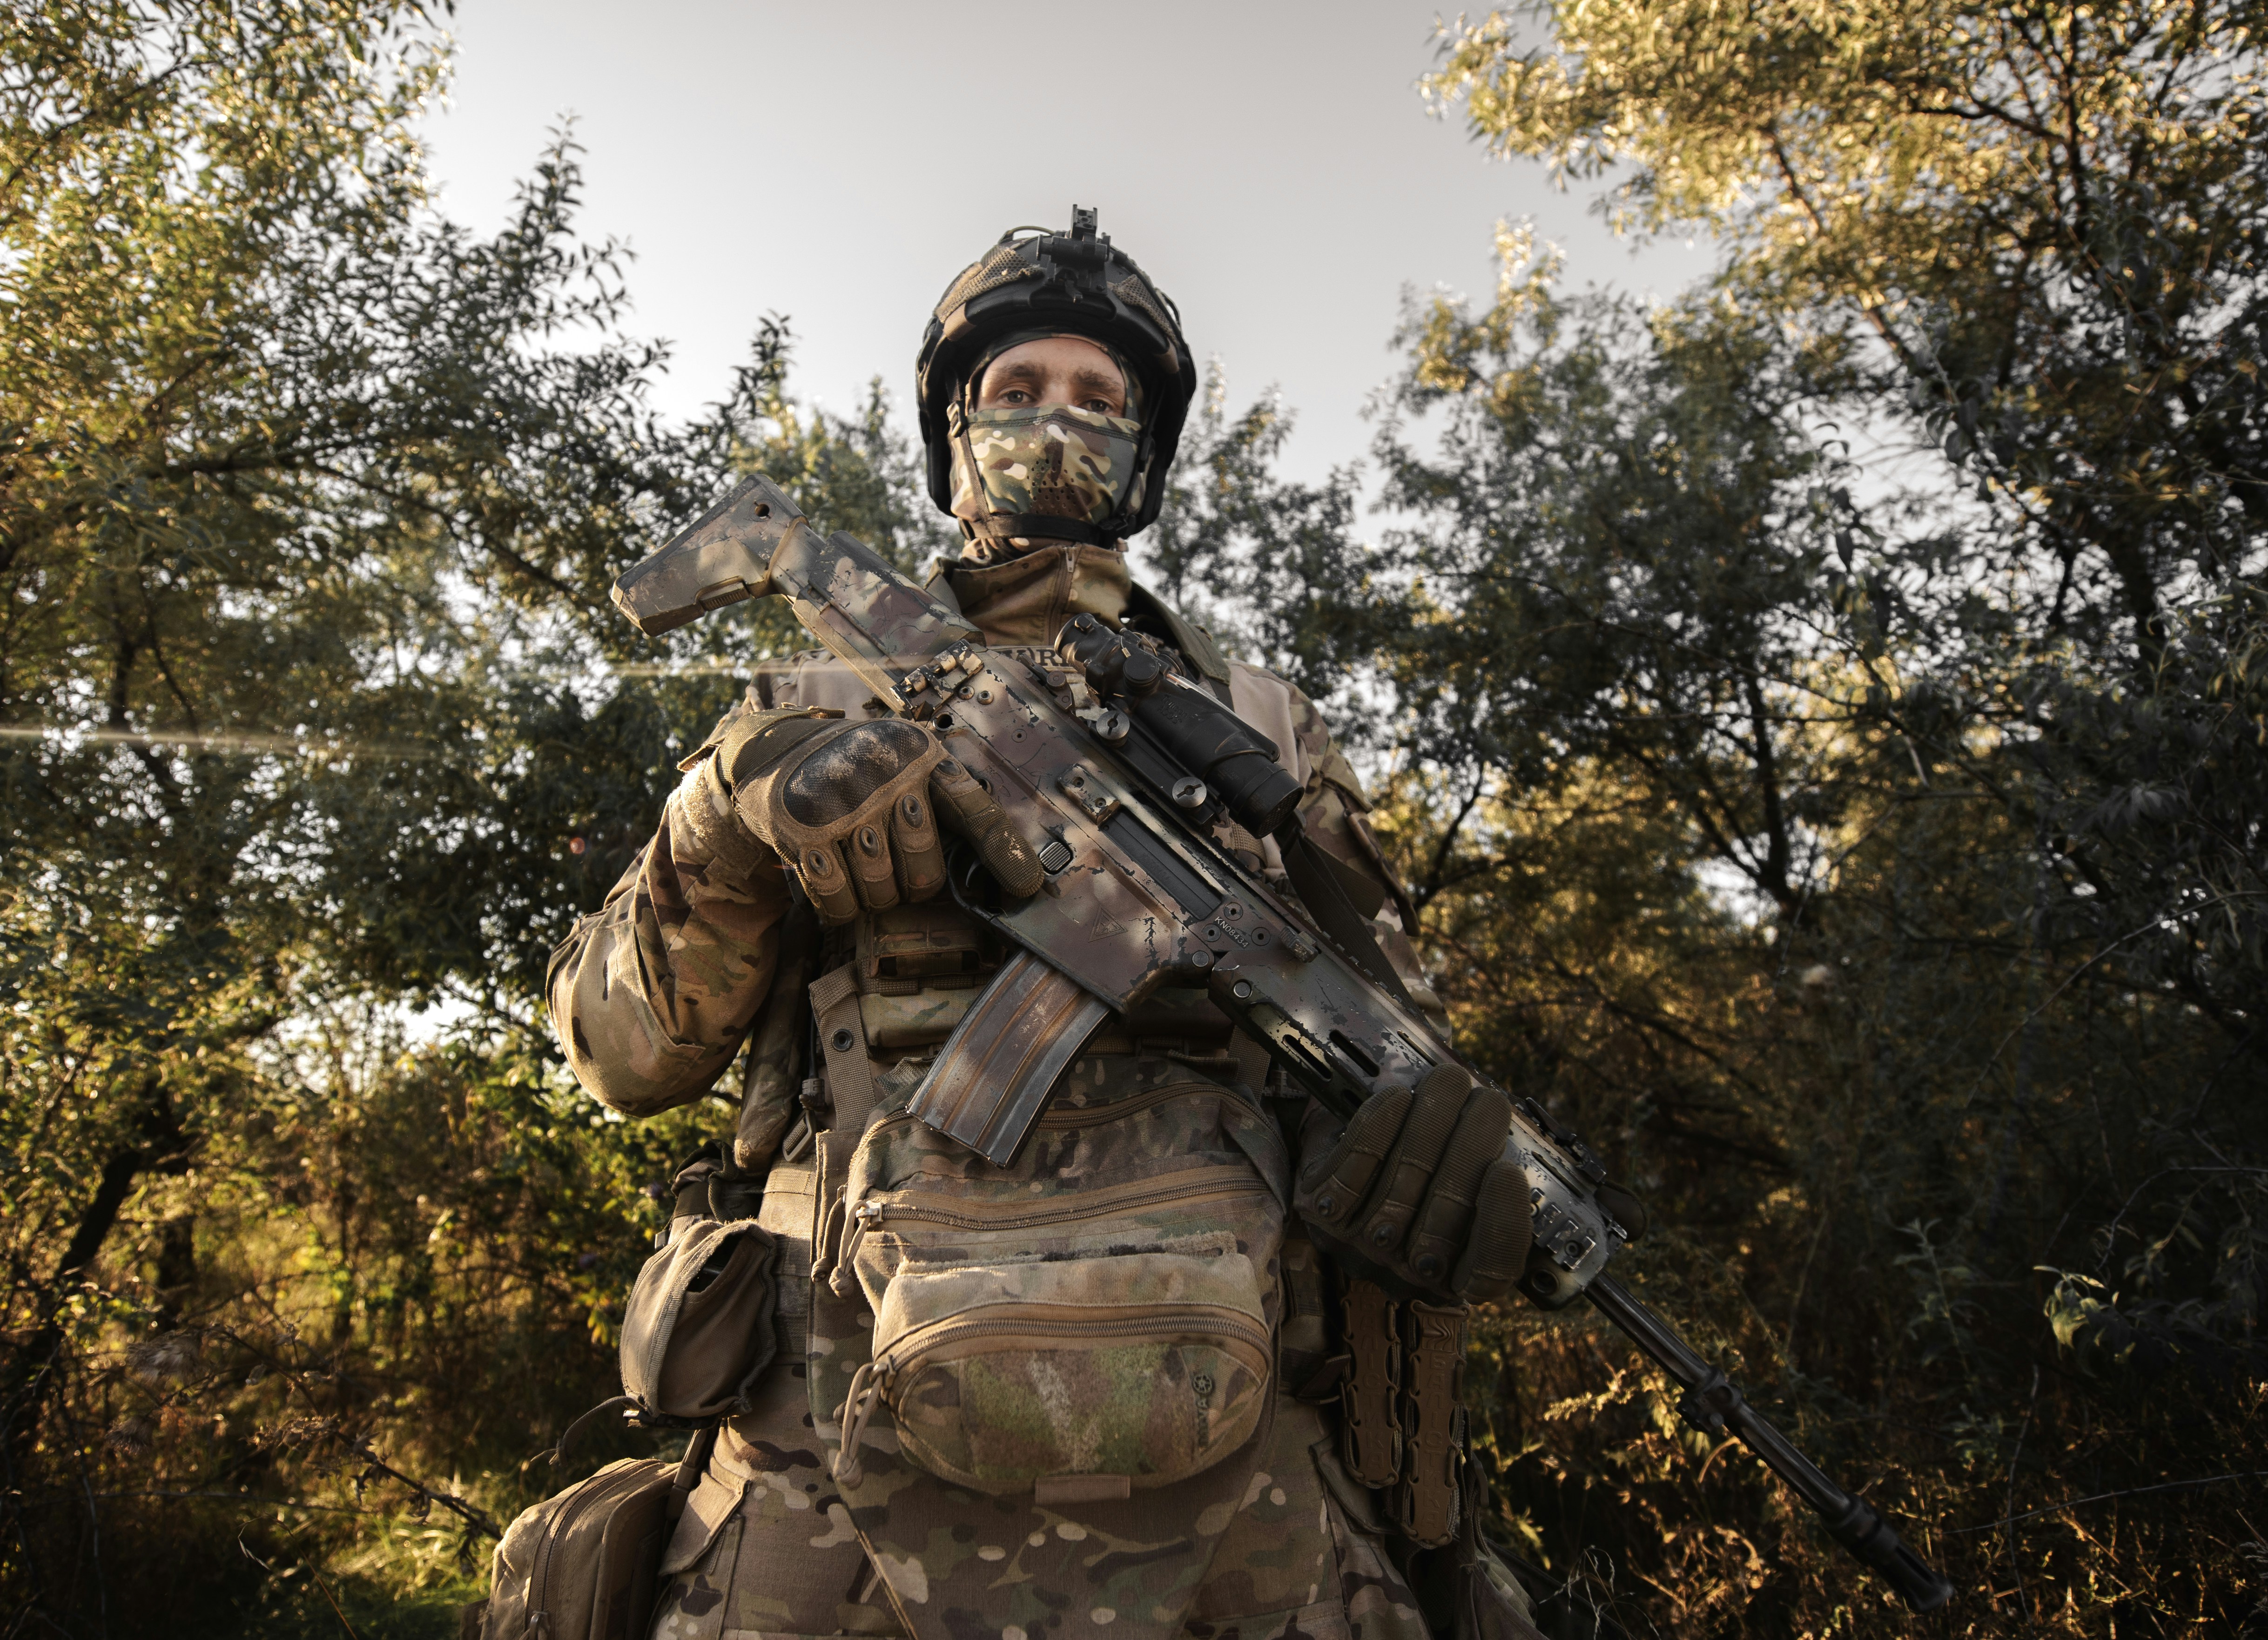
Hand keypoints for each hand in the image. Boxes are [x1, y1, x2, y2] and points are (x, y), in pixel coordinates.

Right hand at [711, 708, 1041, 923]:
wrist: (771, 751)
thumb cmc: (858, 768)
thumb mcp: (905, 761)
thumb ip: (947, 797)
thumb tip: (1006, 861)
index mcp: (921, 755)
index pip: (976, 812)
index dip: (1006, 855)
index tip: (1028, 888)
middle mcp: (884, 776)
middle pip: (926, 874)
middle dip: (917, 883)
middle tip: (898, 864)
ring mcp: (841, 805)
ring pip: (882, 895)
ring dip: (875, 894)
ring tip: (861, 861)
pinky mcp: (802, 834)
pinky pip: (839, 903)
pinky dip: (839, 905)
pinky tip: (833, 874)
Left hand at [1294, 1064, 1532, 1302]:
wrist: (1352, 1161)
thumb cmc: (1427, 1175)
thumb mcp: (1468, 1189)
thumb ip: (1490, 1177)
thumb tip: (1511, 1136)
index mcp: (1457, 1278)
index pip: (1490, 1270)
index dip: (1502, 1223)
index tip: (1506, 1170)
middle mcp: (1408, 1271)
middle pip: (1449, 1211)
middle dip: (1472, 1141)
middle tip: (1488, 1098)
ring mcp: (1361, 1244)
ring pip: (1404, 1177)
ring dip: (1431, 1118)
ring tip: (1450, 1080)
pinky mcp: (1321, 1208)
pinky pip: (1354, 1164)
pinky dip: (1378, 1125)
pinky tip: (1397, 1097)